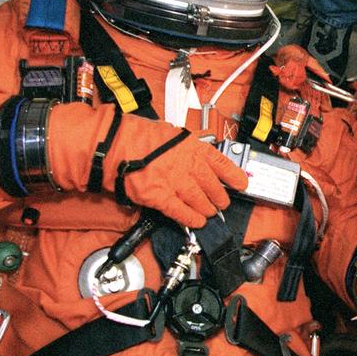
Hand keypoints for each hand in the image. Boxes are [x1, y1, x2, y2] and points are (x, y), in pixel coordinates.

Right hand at [49, 104, 247, 227]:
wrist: (114, 144)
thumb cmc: (137, 135)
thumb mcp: (170, 133)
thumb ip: (186, 147)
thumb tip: (197, 157)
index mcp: (192, 146)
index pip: (221, 163)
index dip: (234, 176)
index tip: (242, 183)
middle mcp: (187, 164)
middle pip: (213, 186)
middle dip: (219, 198)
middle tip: (221, 203)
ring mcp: (175, 181)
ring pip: (200, 201)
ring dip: (207, 209)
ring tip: (209, 213)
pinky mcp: (159, 196)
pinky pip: (181, 212)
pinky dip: (191, 218)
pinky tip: (196, 222)